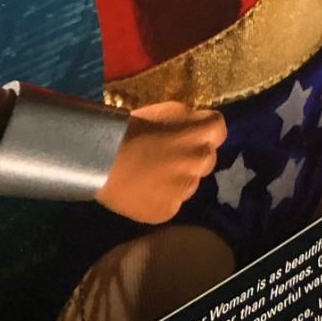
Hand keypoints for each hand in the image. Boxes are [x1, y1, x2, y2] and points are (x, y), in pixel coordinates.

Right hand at [96, 100, 225, 222]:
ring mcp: (187, 189)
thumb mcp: (167, 110)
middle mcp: (201, 162)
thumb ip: (189, 121)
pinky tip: (144, 190)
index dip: (203, 130)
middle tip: (168, 154)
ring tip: (152, 174)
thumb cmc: (133, 128)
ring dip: (179, 178)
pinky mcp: (170, 210)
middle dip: (193, 156)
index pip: (218, 129)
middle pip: (207, 158)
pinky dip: (162, 197)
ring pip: (190, 183)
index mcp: (203, 133)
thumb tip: (196, 127)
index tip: (188, 132)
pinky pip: (173, 202)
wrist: (102, 159)